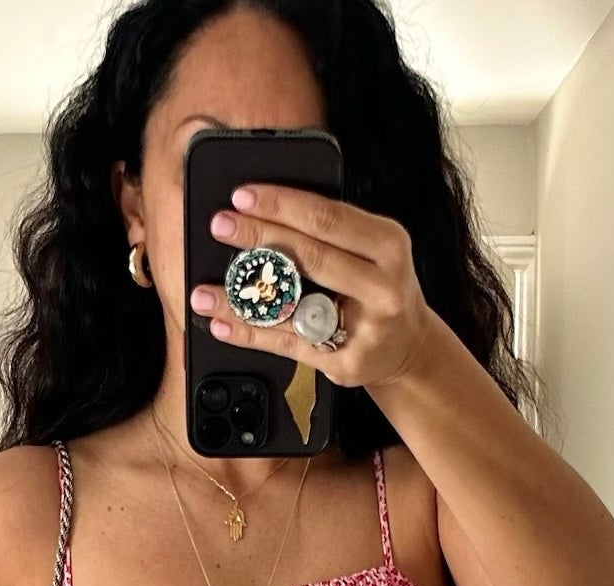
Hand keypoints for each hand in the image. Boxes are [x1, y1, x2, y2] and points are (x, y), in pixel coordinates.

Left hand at [190, 184, 432, 392]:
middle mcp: (381, 286)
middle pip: (309, 256)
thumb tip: (265, 210)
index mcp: (388, 244)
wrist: (409, 348)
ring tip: (204, 290)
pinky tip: (222, 322)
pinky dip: (250, 333)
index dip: (282, 204)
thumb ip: (332, 230)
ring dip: (241, 298)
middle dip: (258, 238)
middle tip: (220, 226)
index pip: (327, 217)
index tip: (242, 195)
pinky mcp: (345, 362)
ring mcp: (365, 328)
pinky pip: (288, 344)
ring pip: (294, 306)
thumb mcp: (373, 248)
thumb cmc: (379, 287)